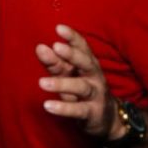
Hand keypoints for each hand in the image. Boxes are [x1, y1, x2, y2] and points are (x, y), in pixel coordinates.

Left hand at [37, 24, 119, 139]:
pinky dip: (63, 108)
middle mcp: (94, 76)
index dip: (72, 37)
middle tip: (56, 46)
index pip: (82, 47)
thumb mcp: (69, 75)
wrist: (107, 119)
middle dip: (72, 54)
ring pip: (80, 87)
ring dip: (61, 84)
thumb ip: (55, 62)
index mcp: (89, 64)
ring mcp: (95, 95)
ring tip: (41, 82)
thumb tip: (40, 47)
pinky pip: (78, 110)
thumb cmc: (82, 91)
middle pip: (86, 63)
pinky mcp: (92, 113)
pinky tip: (48, 105)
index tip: (59, 28)